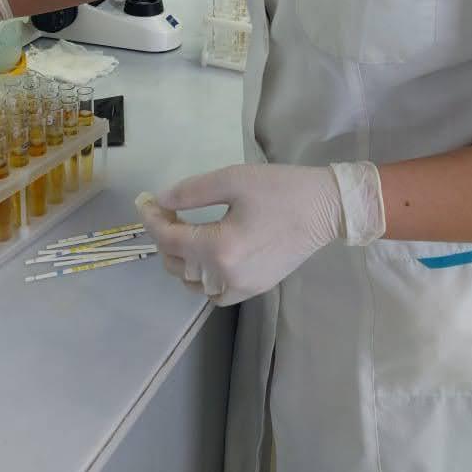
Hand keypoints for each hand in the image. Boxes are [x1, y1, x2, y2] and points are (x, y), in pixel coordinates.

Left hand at [136, 163, 354, 306]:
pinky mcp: (254, 289)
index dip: (152, 219)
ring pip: (192, 283)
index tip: (145, 201)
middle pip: (177, 263)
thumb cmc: (281, 189)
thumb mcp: (233, 179)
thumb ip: (191, 192)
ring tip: (183, 230)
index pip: (170, 239)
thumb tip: (161, 201)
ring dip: (180, 258)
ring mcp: (242, 288)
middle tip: (165, 209)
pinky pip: (214, 292)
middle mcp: (226, 276)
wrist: (326, 208)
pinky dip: (201, 277)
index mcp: (219, 248)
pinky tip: (205, 254)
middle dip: (164, 236)